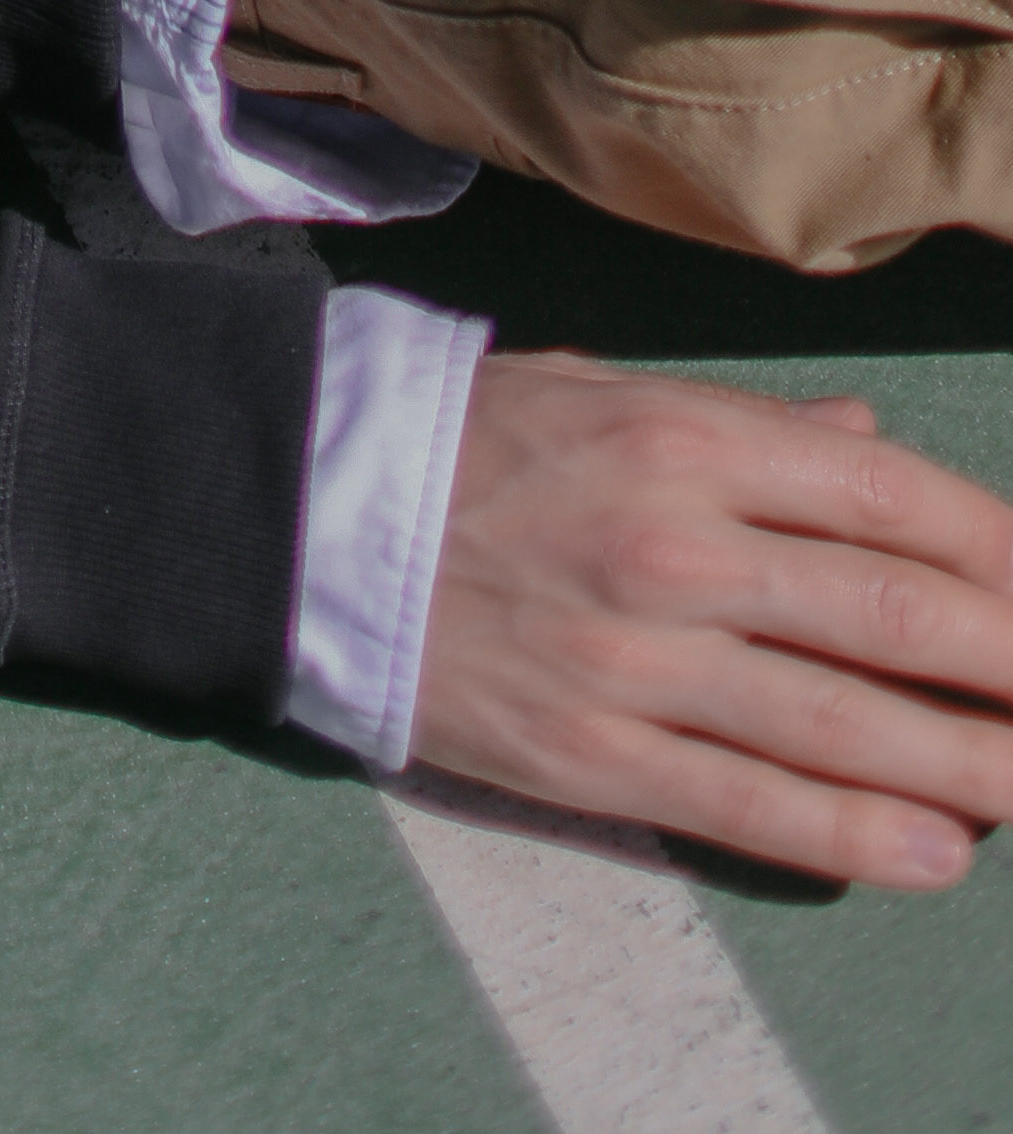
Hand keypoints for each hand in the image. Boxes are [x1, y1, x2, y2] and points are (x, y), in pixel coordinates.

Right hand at [413, 353, 1012, 884]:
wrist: (296, 512)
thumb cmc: (458, 437)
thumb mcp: (599, 389)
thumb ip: (745, 428)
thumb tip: (866, 447)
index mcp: (677, 434)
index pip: (882, 493)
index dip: (991, 546)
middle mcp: (672, 543)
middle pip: (892, 612)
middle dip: (1009, 659)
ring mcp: (634, 657)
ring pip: (844, 723)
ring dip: (970, 761)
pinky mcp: (592, 754)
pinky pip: (752, 808)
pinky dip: (859, 837)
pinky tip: (939, 848)